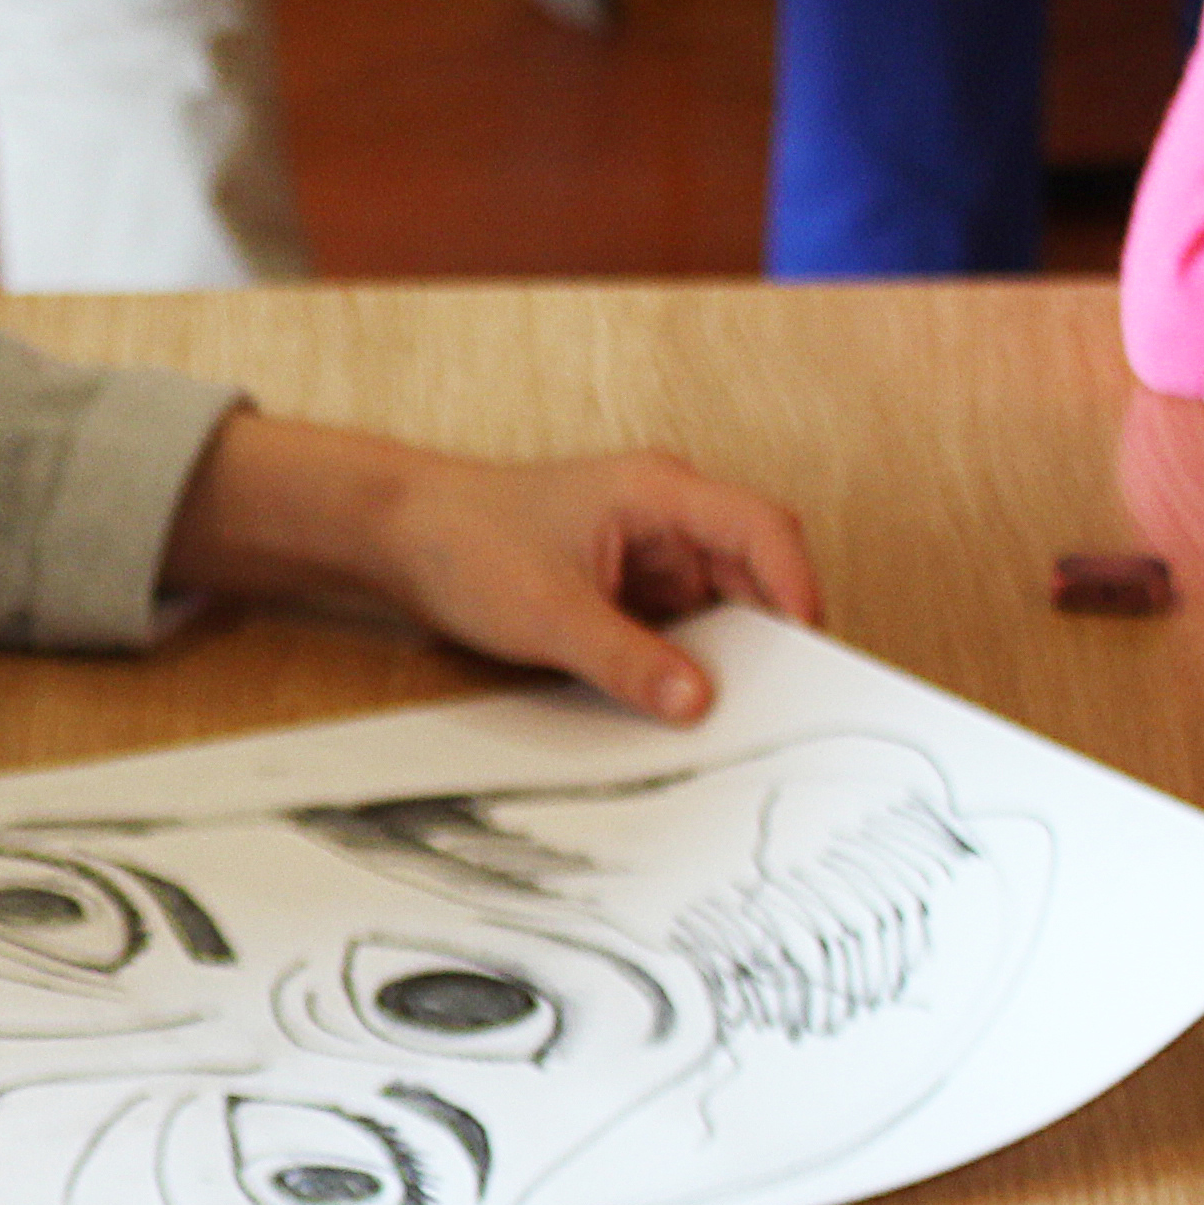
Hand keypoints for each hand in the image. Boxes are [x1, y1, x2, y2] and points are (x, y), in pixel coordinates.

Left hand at [162, 410, 820, 723]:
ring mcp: (648, 554)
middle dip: (768, 634)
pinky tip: (682, 705)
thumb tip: (696, 703)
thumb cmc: (464, 542)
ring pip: (719, 608)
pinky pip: (680, 627)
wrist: (396, 535)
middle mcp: (665, 517)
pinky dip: (687, 662)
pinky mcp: (626, 589)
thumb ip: (625, 659)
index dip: (796, 586)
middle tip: (778, 701)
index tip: (807, 648)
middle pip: (753, 573)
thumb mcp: (548, 613)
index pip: (762, 529)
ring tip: (730, 712)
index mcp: (658, 492)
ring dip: (726, 655)